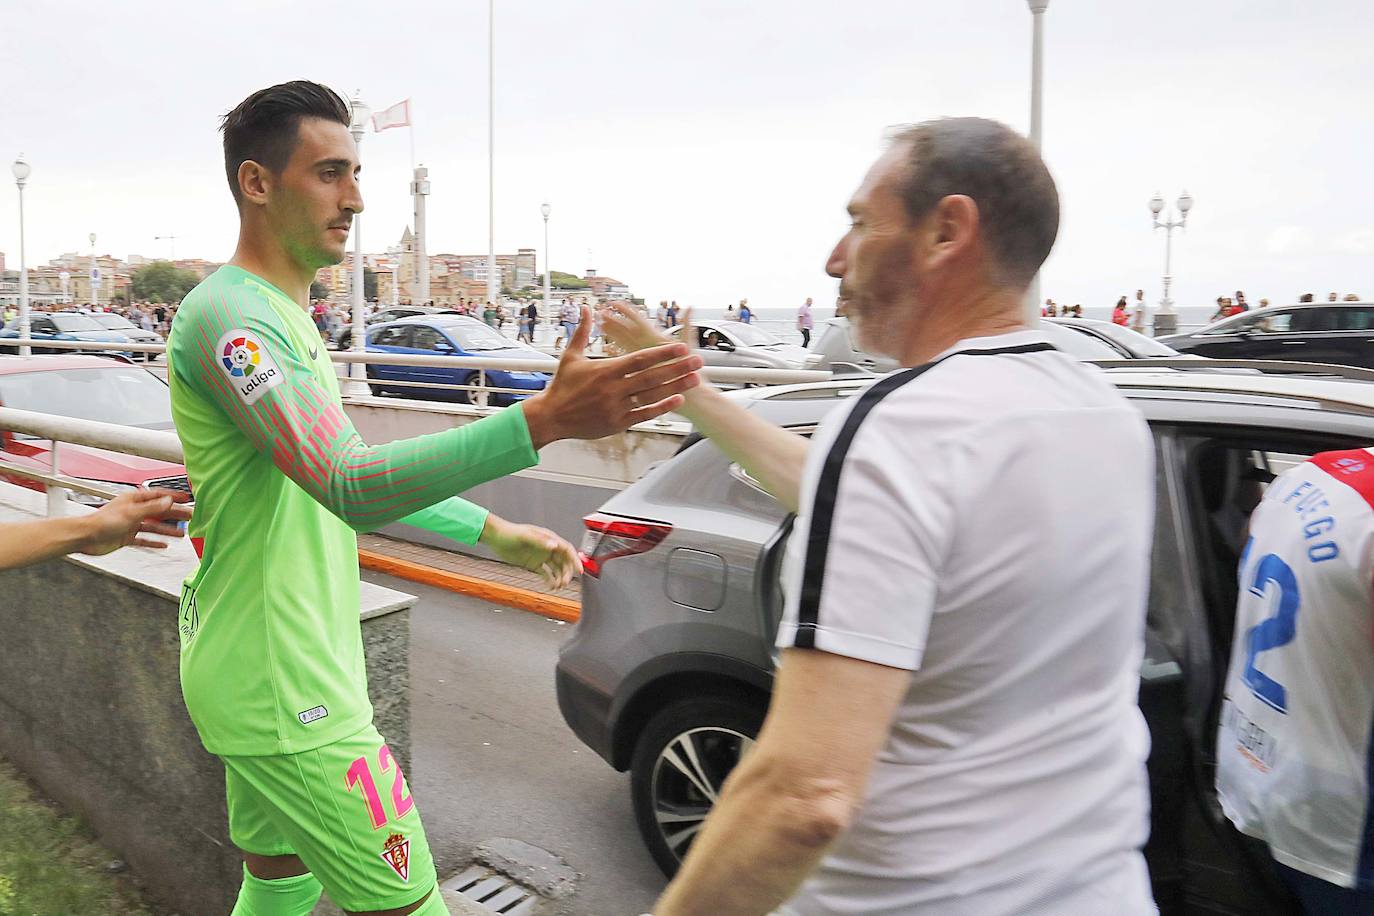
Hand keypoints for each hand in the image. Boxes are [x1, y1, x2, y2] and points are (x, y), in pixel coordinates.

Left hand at [77, 489, 192, 555]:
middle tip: (189, 517)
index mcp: (134, 500)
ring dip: (167, 530)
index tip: (186, 498)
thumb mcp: (132, 513)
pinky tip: (163, 545)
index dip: (172, 497)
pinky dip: (154, 542)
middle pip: (159, 512)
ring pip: (154, 526)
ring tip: (181, 533)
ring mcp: (131, 525)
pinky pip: (145, 539)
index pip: (158, 496)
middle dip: (174, 514)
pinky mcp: (127, 537)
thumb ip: (152, 508)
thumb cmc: (101, 522)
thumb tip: (169, 502)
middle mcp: (134, 511)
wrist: (85, 537)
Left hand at [480, 515, 580, 588]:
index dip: (575, 560)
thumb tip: (554, 546)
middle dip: (566, 573)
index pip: (567, 549)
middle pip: (564, 561)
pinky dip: (550, 580)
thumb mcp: (524, 536)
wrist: (496, 537)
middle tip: (564, 583)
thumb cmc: (510, 533)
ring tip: (558, 587)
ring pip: (556, 569)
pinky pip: (546, 574)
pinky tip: (550, 587)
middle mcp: (547, 548)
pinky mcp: (534, 564)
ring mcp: (541, 556)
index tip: (580, 571)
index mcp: (549, 539)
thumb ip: (540, 540)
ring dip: (559, 578)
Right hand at [522, 306, 701, 447]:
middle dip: (678, 368)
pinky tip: (678, 399)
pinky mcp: (617, 423)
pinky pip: (644, 414)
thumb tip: (588, 308)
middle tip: (698, 361)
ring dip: (676, 386)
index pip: (640, 359)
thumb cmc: (562, 386)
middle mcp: (614, 388)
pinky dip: (662, 407)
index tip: (680, 347)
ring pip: (652, 395)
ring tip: (695, 379)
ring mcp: (617, 407)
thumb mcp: (571, 356)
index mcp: (605, 370)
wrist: (550, 417)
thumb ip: (582, 331)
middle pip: (652, 376)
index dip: (662, 353)